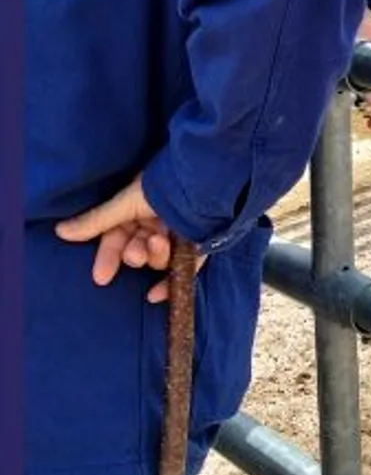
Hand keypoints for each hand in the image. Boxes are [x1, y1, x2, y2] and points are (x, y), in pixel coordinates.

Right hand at [54, 174, 206, 302]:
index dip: (108, 255)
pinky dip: (170, 282)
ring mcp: (180, 231)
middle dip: (135, 254)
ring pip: (160, 257)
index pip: (118, 236)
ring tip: (158, 243)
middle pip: (139, 248)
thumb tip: (61, 231)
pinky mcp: (200, 241)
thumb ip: (97, 220)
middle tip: (135, 254)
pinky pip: (185, 267)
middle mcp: (159, 221)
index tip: (101, 276)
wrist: (205, 179)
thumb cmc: (164, 186)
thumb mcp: (127, 202)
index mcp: (139, 208)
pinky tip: (156, 295)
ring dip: (155, 256)